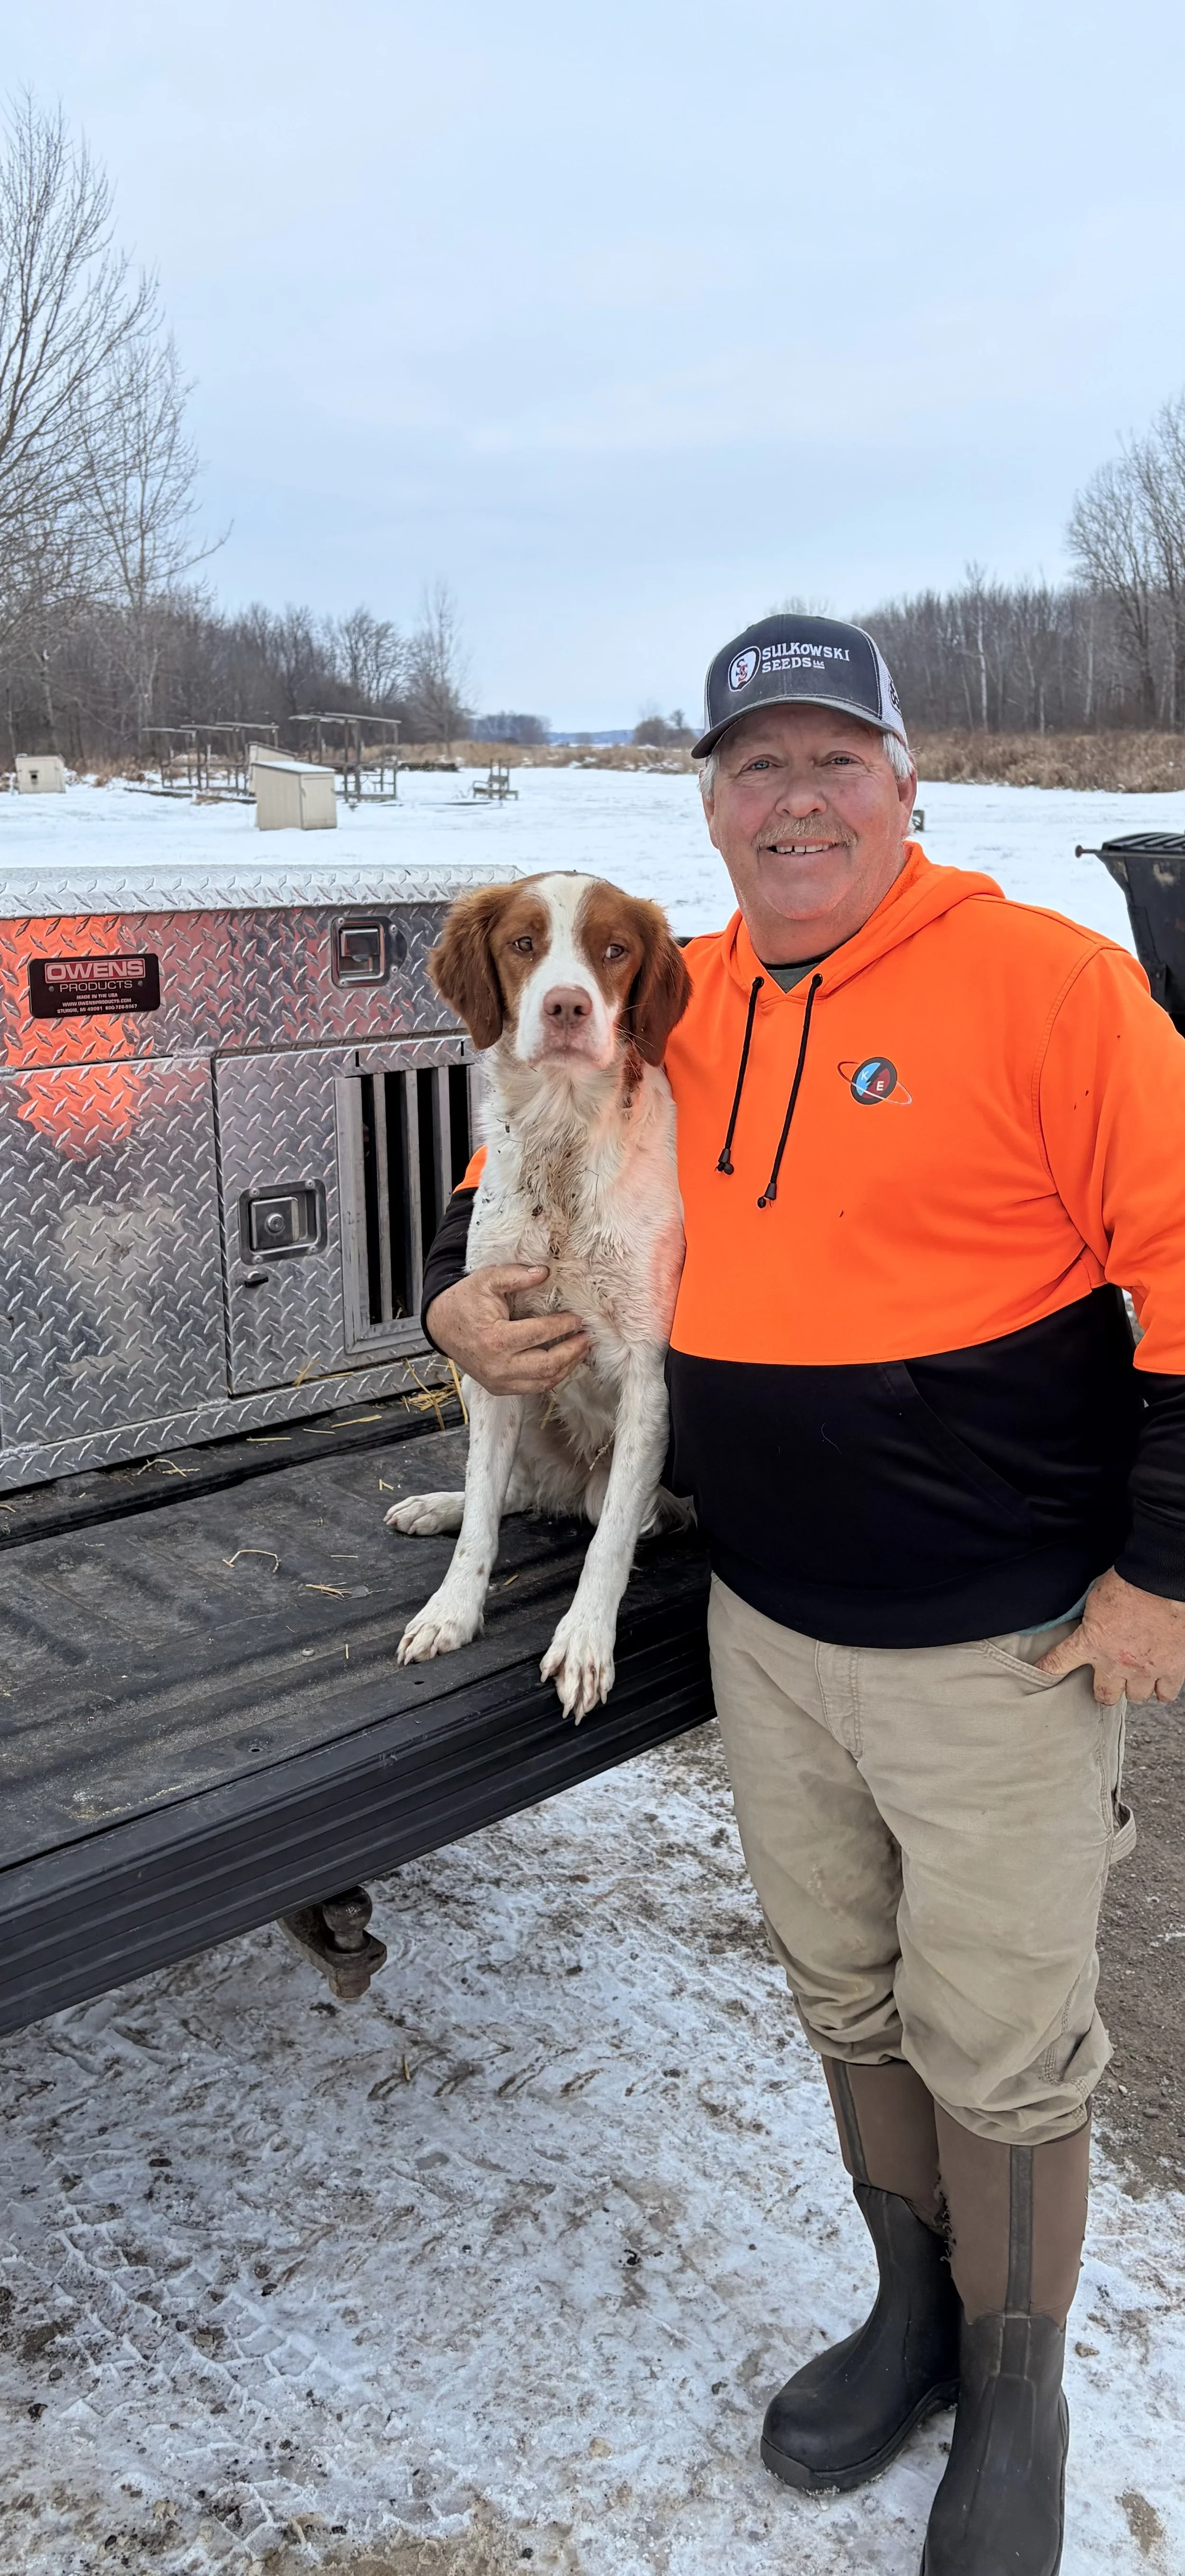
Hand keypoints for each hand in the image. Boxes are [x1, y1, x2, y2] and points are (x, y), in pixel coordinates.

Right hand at [425, 1263, 590, 1397]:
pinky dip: (551, 1377)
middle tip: (586, 1337)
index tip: (577, 1318)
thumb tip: (544, 1272)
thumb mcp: (486, 1280)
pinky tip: (563, 1363)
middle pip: (546, 1365)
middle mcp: (497, 1366)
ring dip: (566, 1367)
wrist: (441, 1326)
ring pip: (542, 1382)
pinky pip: (532, 1388)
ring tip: (580, 1350)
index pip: (539, 1335)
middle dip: (571, 1351)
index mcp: (495, 1339)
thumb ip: (515, 1275)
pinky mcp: (499, 1388)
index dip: (562, 1326)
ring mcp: (498, 1381)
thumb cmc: (465, 1301)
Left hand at [1035, 1566, 1184, 1705]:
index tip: (1041, 1673)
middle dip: (1105, 1691)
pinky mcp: (1172, 1670)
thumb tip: (1090, 1620)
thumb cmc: (1128, 1581)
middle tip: (1107, 1682)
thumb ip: (1090, 1618)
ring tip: (1137, 1678)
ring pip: (1136, 1697)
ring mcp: (1145, 1670)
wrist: (1160, 1582)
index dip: (1047, 1670)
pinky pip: (1166, 1694)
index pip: (1058, 1662)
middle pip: (1105, 1695)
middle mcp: (1115, 1663)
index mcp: (1090, 1642)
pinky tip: (1160, 1683)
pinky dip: (1163, 1690)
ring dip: (1135, 1688)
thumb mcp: (1095, 1598)